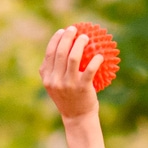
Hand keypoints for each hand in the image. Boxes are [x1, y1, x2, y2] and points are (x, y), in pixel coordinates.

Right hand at [41, 27, 112, 147]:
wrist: (77, 118)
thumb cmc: (69, 98)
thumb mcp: (56, 85)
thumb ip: (54, 70)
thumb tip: (60, 48)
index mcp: (47, 77)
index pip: (49, 53)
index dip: (55, 39)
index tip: (62, 31)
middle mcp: (55, 80)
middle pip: (60, 52)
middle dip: (67, 37)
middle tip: (75, 30)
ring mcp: (68, 84)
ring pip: (73, 57)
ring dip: (80, 44)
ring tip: (86, 37)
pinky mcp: (81, 88)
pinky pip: (90, 69)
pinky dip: (96, 60)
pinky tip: (100, 55)